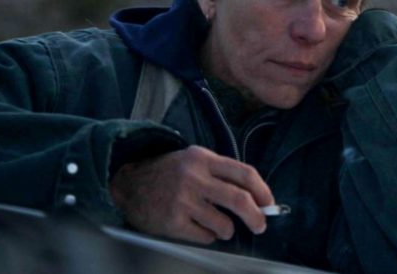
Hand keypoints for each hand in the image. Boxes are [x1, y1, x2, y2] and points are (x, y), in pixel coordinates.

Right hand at [109, 145, 273, 243]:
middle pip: (239, 200)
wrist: (128, 183)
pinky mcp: (172, 221)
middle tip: (260, 225)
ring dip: (227, 229)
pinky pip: (205, 237)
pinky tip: (197, 227)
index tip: (268, 204)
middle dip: (256, 217)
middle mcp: (193, 177)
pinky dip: (208, 236)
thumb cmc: (168, 173)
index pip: (244, 174)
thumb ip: (222, 174)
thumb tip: (257, 198)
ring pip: (224, 224)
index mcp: (203, 159)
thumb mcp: (194, 161)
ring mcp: (182, 200)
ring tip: (218, 225)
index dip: (263, 191)